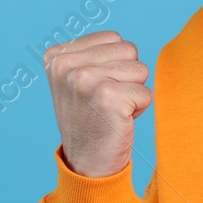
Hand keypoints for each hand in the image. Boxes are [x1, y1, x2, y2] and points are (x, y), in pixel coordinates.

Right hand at [42, 30, 151, 178]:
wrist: (86, 164)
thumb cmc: (90, 119)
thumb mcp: (77, 79)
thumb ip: (92, 54)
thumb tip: (122, 42)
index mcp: (56, 56)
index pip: (113, 38)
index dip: (114, 64)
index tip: (95, 89)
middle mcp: (66, 65)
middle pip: (128, 49)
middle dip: (127, 76)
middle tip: (107, 101)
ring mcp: (84, 79)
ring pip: (140, 69)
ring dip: (134, 92)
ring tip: (112, 110)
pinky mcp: (106, 97)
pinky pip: (146, 93)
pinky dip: (140, 109)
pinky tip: (118, 121)